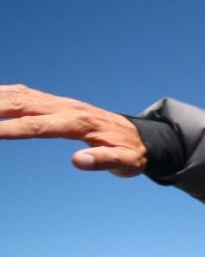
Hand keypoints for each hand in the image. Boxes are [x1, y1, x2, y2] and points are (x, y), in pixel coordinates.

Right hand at [0, 84, 145, 176]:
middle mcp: (66, 108)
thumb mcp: (126, 162)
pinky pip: (24, 94)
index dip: (12, 128)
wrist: (139, 136)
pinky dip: (3, 93)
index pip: (39, 126)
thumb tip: (78, 160)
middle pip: (22, 104)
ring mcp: (59, 103)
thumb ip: (104, 160)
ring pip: (19, 95)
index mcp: (80, 123)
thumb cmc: (131, 152)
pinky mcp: (55, 103)